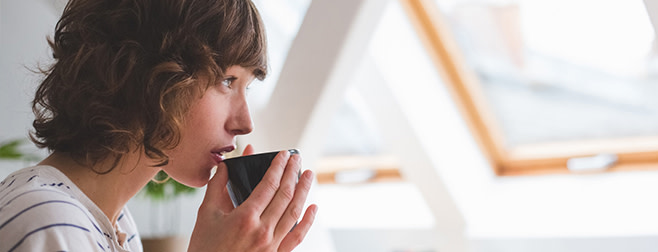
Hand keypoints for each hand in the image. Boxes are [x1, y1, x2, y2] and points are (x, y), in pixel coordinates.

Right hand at [188, 145, 317, 251]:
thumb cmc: (204, 248)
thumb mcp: (205, 214)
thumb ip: (216, 187)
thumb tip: (225, 165)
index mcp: (245, 218)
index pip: (269, 184)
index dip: (278, 166)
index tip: (284, 154)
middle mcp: (262, 231)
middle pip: (285, 195)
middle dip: (292, 173)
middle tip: (297, 159)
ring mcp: (272, 245)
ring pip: (294, 212)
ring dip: (303, 191)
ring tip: (308, 175)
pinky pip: (297, 236)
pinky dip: (307, 221)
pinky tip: (313, 207)